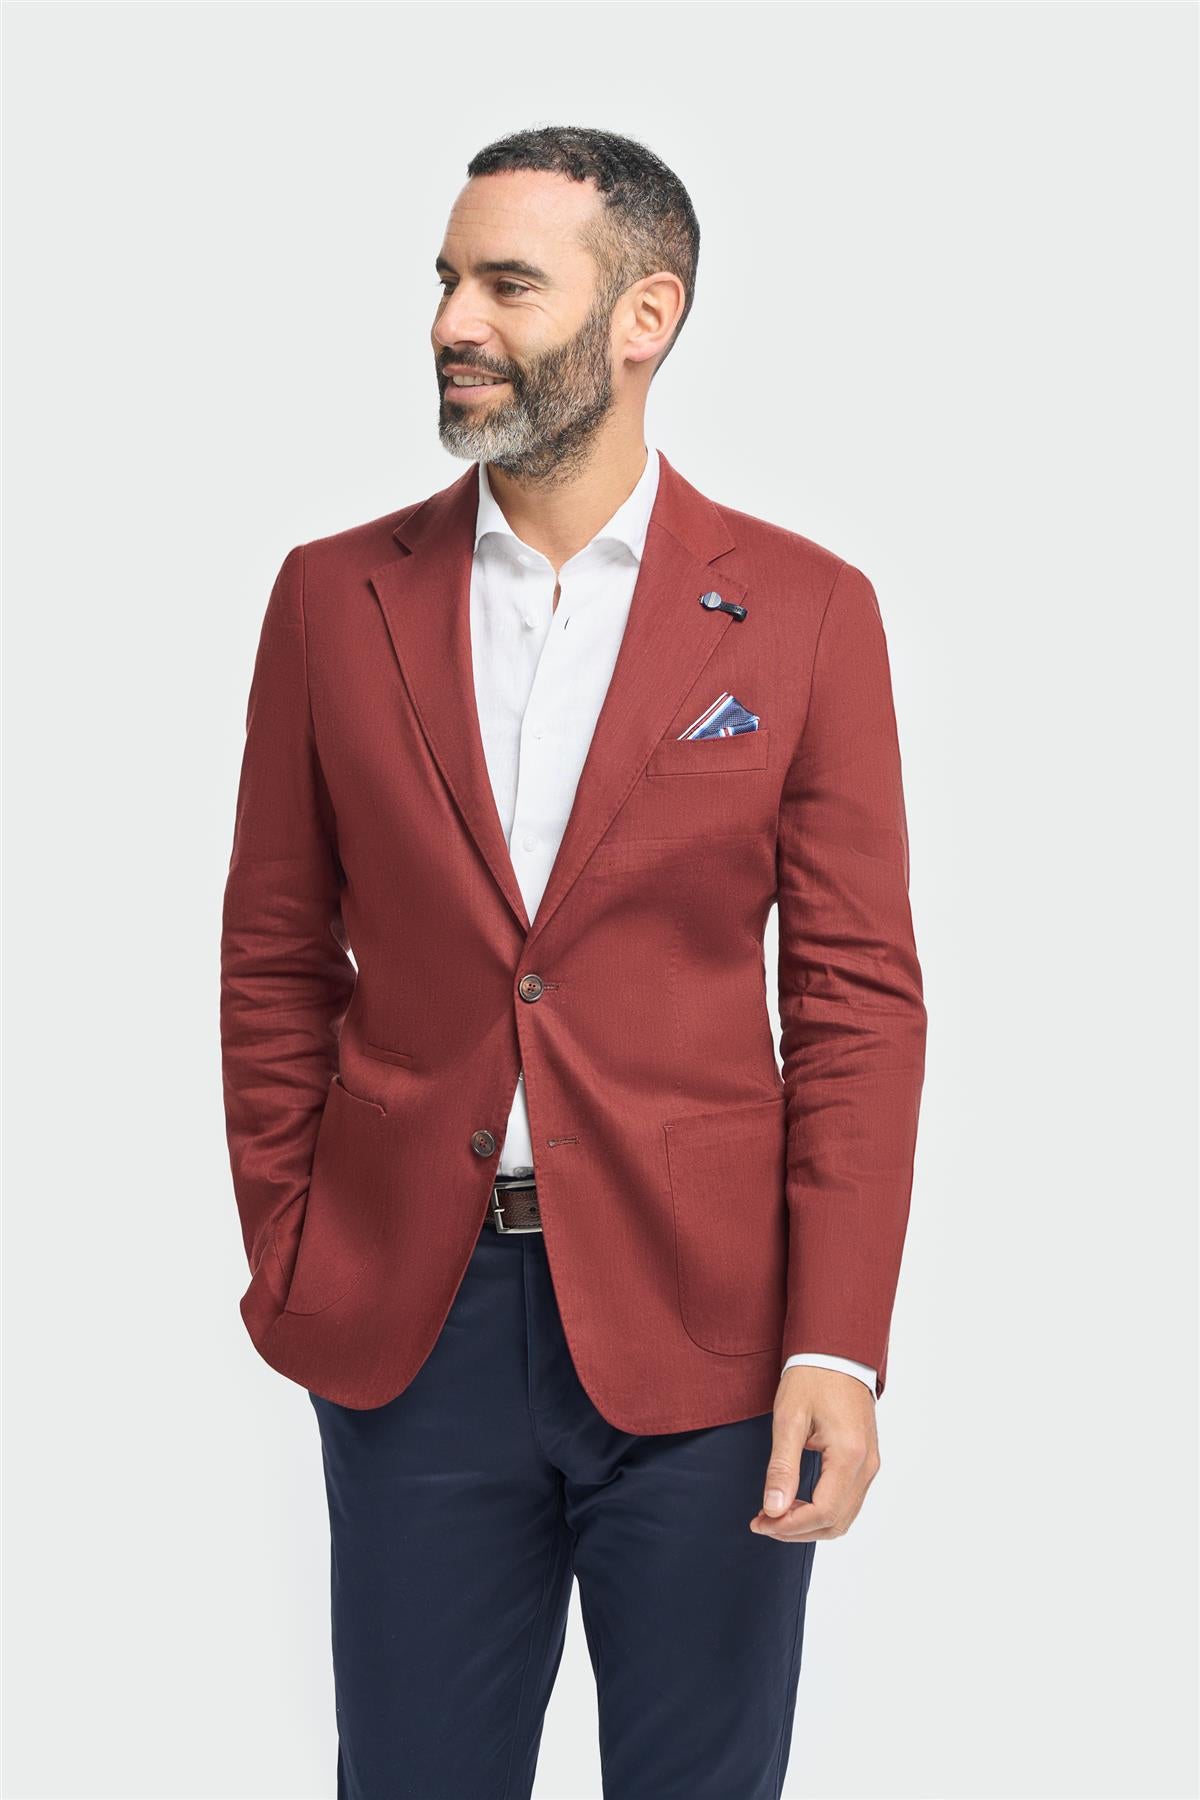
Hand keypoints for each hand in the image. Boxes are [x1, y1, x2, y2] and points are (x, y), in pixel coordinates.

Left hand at [750, 1365, 879, 1540]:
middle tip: (762, 1522)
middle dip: (797, 1530)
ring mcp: (869, 1464)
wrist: (836, 1353)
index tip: (760, 1522)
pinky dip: (822, 1512)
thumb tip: (773, 1509)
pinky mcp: (865, 1461)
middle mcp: (866, 1465)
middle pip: (835, 1522)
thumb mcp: (789, 1419)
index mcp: (849, 1455)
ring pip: (843, 1517)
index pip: (823, 1512)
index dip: (789, 1526)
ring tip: (774, 1515)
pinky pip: (848, 1501)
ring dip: (809, 1525)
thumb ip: (782, 1467)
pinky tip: (796, 1503)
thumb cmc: (812, 1379)